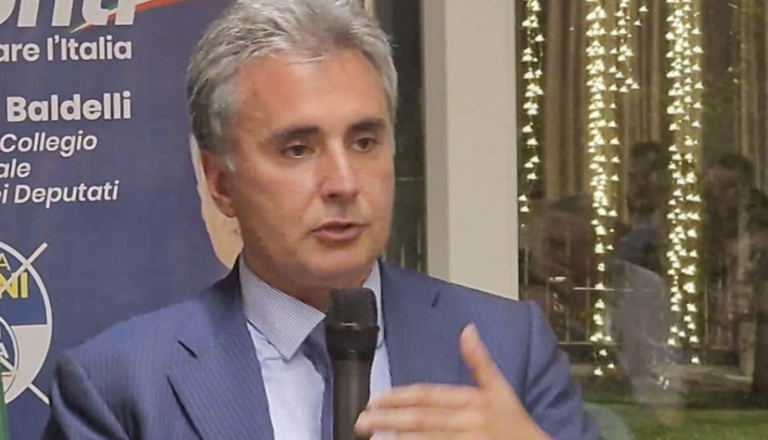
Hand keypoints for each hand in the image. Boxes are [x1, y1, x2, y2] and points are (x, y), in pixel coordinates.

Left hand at [354, 324, 550, 438]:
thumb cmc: (516, 424)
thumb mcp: (501, 389)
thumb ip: (480, 361)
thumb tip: (468, 330)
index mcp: (474, 401)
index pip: (429, 396)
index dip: (401, 396)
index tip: (375, 397)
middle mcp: (469, 422)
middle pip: (422, 420)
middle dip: (389, 419)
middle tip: (362, 419)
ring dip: (397, 438)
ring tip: (372, 435)